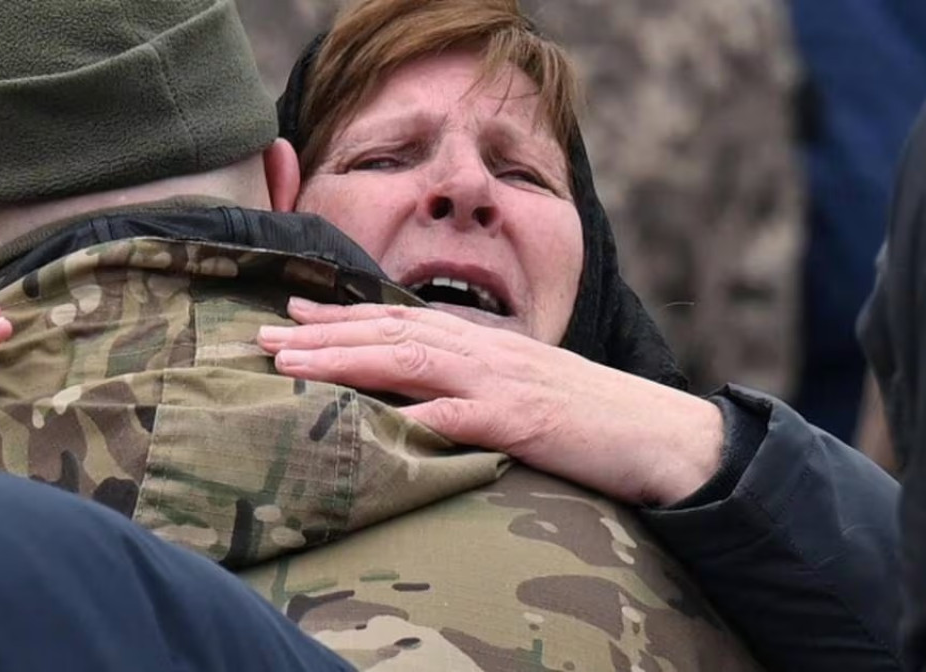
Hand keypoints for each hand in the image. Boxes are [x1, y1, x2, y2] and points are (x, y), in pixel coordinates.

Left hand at [258, 298, 723, 505]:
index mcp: (490, 345)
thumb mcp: (532, 393)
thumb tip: (432, 401)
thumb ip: (482, 389)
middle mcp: (489, 352)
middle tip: (260, 337)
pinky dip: (409, 416)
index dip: (345, 315)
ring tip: (286, 364)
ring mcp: (504, 382)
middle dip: (322, 332)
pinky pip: (456, 417)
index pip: (405, 318)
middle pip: (393, 330)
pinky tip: (367, 420)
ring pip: (409, 359)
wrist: (666, 436)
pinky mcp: (522, 420)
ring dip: (343, 359)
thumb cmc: (599, 421)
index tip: (293, 315)